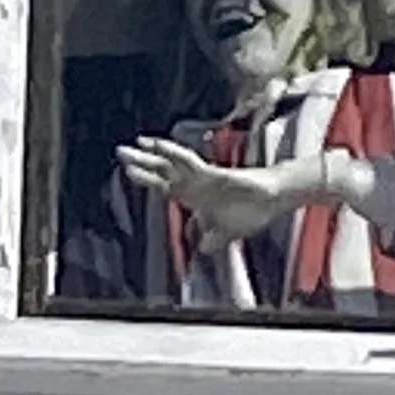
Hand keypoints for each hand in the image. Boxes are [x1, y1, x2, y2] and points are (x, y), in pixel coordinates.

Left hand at [116, 135, 298, 239]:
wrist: (274, 200)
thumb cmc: (252, 211)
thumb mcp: (226, 233)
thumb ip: (213, 239)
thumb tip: (203, 251)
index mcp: (195, 196)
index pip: (165, 185)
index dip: (147, 178)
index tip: (129, 171)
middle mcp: (195, 183)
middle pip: (164, 170)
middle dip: (142, 162)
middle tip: (121, 152)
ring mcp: (203, 177)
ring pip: (173, 163)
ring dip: (154, 154)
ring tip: (136, 143)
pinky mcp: (214, 174)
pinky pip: (190, 163)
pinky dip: (174, 154)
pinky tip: (159, 145)